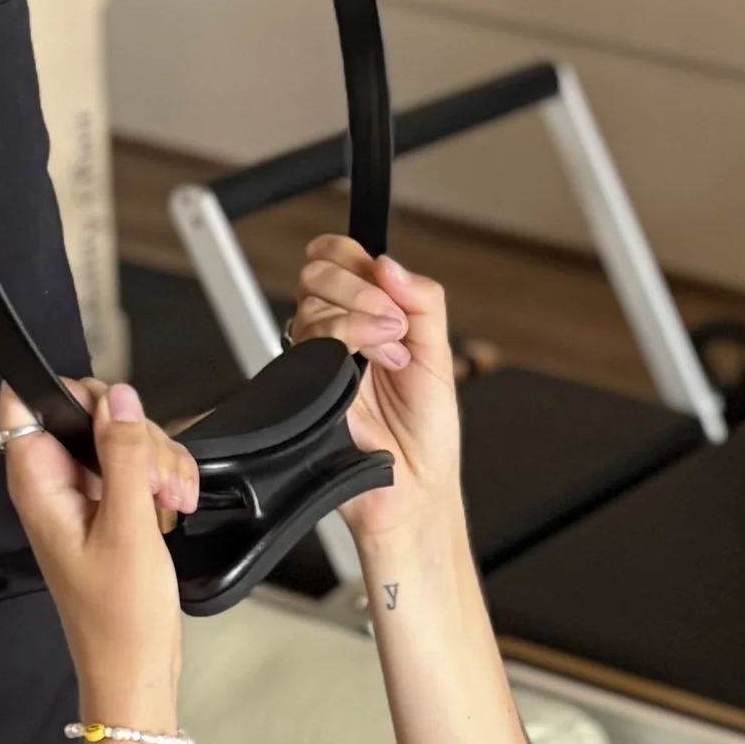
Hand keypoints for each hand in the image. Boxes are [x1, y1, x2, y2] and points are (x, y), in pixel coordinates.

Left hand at [2, 378, 199, 711]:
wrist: (136, 668)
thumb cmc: (119, 618)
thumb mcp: (129, 528)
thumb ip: (124, 456)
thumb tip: (120, 399)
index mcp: (39, 485)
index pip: (24, 403)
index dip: (70, 393)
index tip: (112, 415)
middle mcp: (56, 485)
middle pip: (92, 414)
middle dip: (137, 436)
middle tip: (154, 480)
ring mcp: (85, 496)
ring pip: (123, 438)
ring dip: (159, 461)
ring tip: (171, 502)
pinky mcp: (112, 509)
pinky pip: (139, 468)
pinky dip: (164, 480)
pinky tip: (174, 507)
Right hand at [290, 237, 462, 545]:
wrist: (415, 484)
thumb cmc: (425, 431)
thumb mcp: (439, 353)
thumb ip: (422, 301)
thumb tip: (389, 263)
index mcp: (366, 318)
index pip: (337, 259)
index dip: (354, 259)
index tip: (386, 284)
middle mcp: (336, 334)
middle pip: (317, 273)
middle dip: (360, 290)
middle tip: (395, 325)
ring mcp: (316, 358)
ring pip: (311, 304)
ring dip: (361, 320)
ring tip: (394, 356)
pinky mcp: (305, 383)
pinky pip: (307, 341)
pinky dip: (347, 340)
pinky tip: (375, 367)